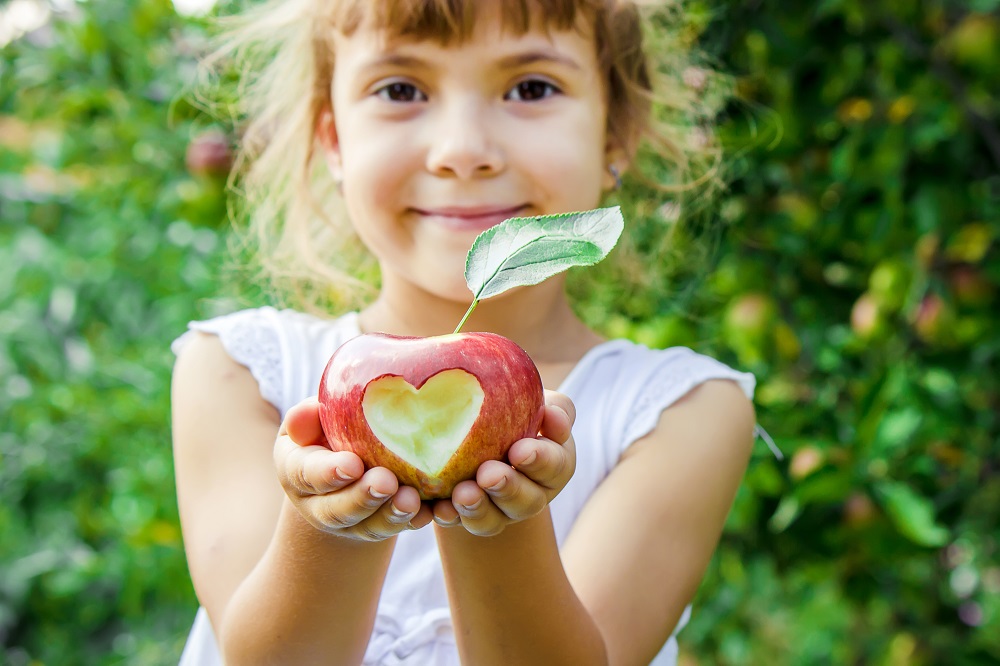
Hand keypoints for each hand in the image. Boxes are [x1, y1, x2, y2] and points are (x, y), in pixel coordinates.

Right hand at [274, 397, 434, 540]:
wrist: (343, 461)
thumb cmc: (326, 427)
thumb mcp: (312, 417)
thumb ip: (309, 416)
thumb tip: (307, 412)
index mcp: (296, 471)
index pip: (306, 474)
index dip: (328, 473)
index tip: (353, 465)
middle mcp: (318, 504)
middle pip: (336, 510)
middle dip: (362, 498)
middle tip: (386, 483)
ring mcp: (350, 521)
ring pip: (368, 526)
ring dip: (390, 515)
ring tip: (411, 501)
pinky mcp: (379, 526)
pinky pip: (395, 528)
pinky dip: (412, 522)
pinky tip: (428, 513)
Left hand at [432, 390, 576, 535]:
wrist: (481, 429)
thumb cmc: (519, 410)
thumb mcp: (541, 403)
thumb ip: (556, 408)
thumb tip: (552, 413)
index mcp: (554, 465)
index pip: (556, 466)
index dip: (541, 461)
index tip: (520, 449)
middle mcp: (531, 495)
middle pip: (527, 502)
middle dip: (508, 489)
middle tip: (488, 474)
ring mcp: (500, 511)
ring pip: (494, 520)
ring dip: (478, 508)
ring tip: (463, 493)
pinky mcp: (470, 517)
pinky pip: (460, 523)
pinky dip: (450, 517)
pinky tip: (439, 508)